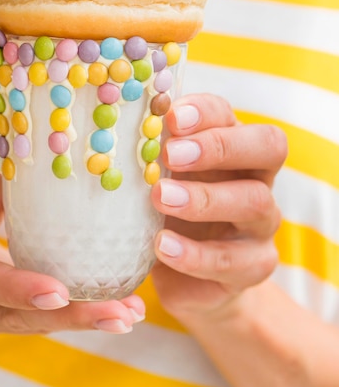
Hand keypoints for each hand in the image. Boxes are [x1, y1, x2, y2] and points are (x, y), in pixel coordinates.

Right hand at [0, 163, 143, 338]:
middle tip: (119, 314)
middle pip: (5, 314)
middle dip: (66, 316)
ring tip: (127, 314)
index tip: (60, 293)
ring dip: (76, 321)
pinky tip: (108, 312)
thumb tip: (69, 169)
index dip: (15, 286)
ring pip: (20, 325)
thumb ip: (9, 181)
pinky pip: (24, 322)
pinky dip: (65, 317)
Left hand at [150, 93, 286, 323]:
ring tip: (161, 199)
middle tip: (172, 155)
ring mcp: (262, 221)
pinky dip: (196, 254)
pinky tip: (163, 246)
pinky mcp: (255, 264)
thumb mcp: (156, 179)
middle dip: (219, 146)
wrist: (182, 273)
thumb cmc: (166, 210)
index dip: (203, 112)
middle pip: (267, 146)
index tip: (170, 118)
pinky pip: (234, 259)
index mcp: (229, 144)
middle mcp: (256, 175)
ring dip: (205, 198)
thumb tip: (119, 127)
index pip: (227, 115)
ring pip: (255, 200)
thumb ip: (149, 155)